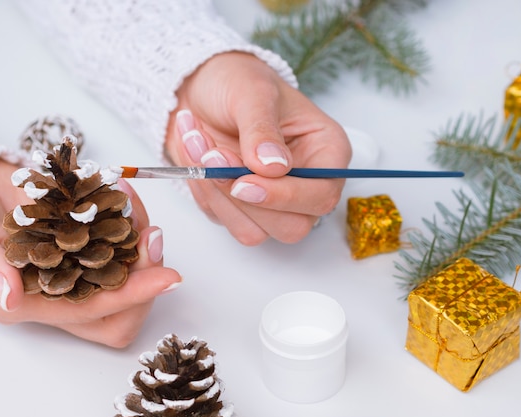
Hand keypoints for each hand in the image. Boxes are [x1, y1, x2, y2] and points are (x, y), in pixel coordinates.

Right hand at [0, 158, 181, 347]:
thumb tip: (9, 297)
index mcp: (30, 302)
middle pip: (122, 308)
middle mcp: (59, 290)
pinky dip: (129, 216)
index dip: (132, 297)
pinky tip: (121, 191)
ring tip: (131, 202)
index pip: (92, 313)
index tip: (168, 275)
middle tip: (153, 236)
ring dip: (141, 243)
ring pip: (127, 272)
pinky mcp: (84, 238)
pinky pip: (120, 236)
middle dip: (147, 278)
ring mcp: (76, 263)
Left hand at [166, 52, 350, 245]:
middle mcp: (305, 183)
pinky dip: (202, 189)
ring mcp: (272, 201)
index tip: (244, 181)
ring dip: (217, 193)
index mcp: (326, 152)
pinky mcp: (240, 208)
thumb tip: (273, 167)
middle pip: (291, 227)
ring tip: (198, 143)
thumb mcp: (252, 92)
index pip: (321, 195)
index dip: (284, 197)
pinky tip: (194, 153)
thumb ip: (262, 129)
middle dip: (245, 199)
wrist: (198, 86)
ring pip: (253, 231)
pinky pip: (222, 219)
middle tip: (214, 156)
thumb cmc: (236, 81)